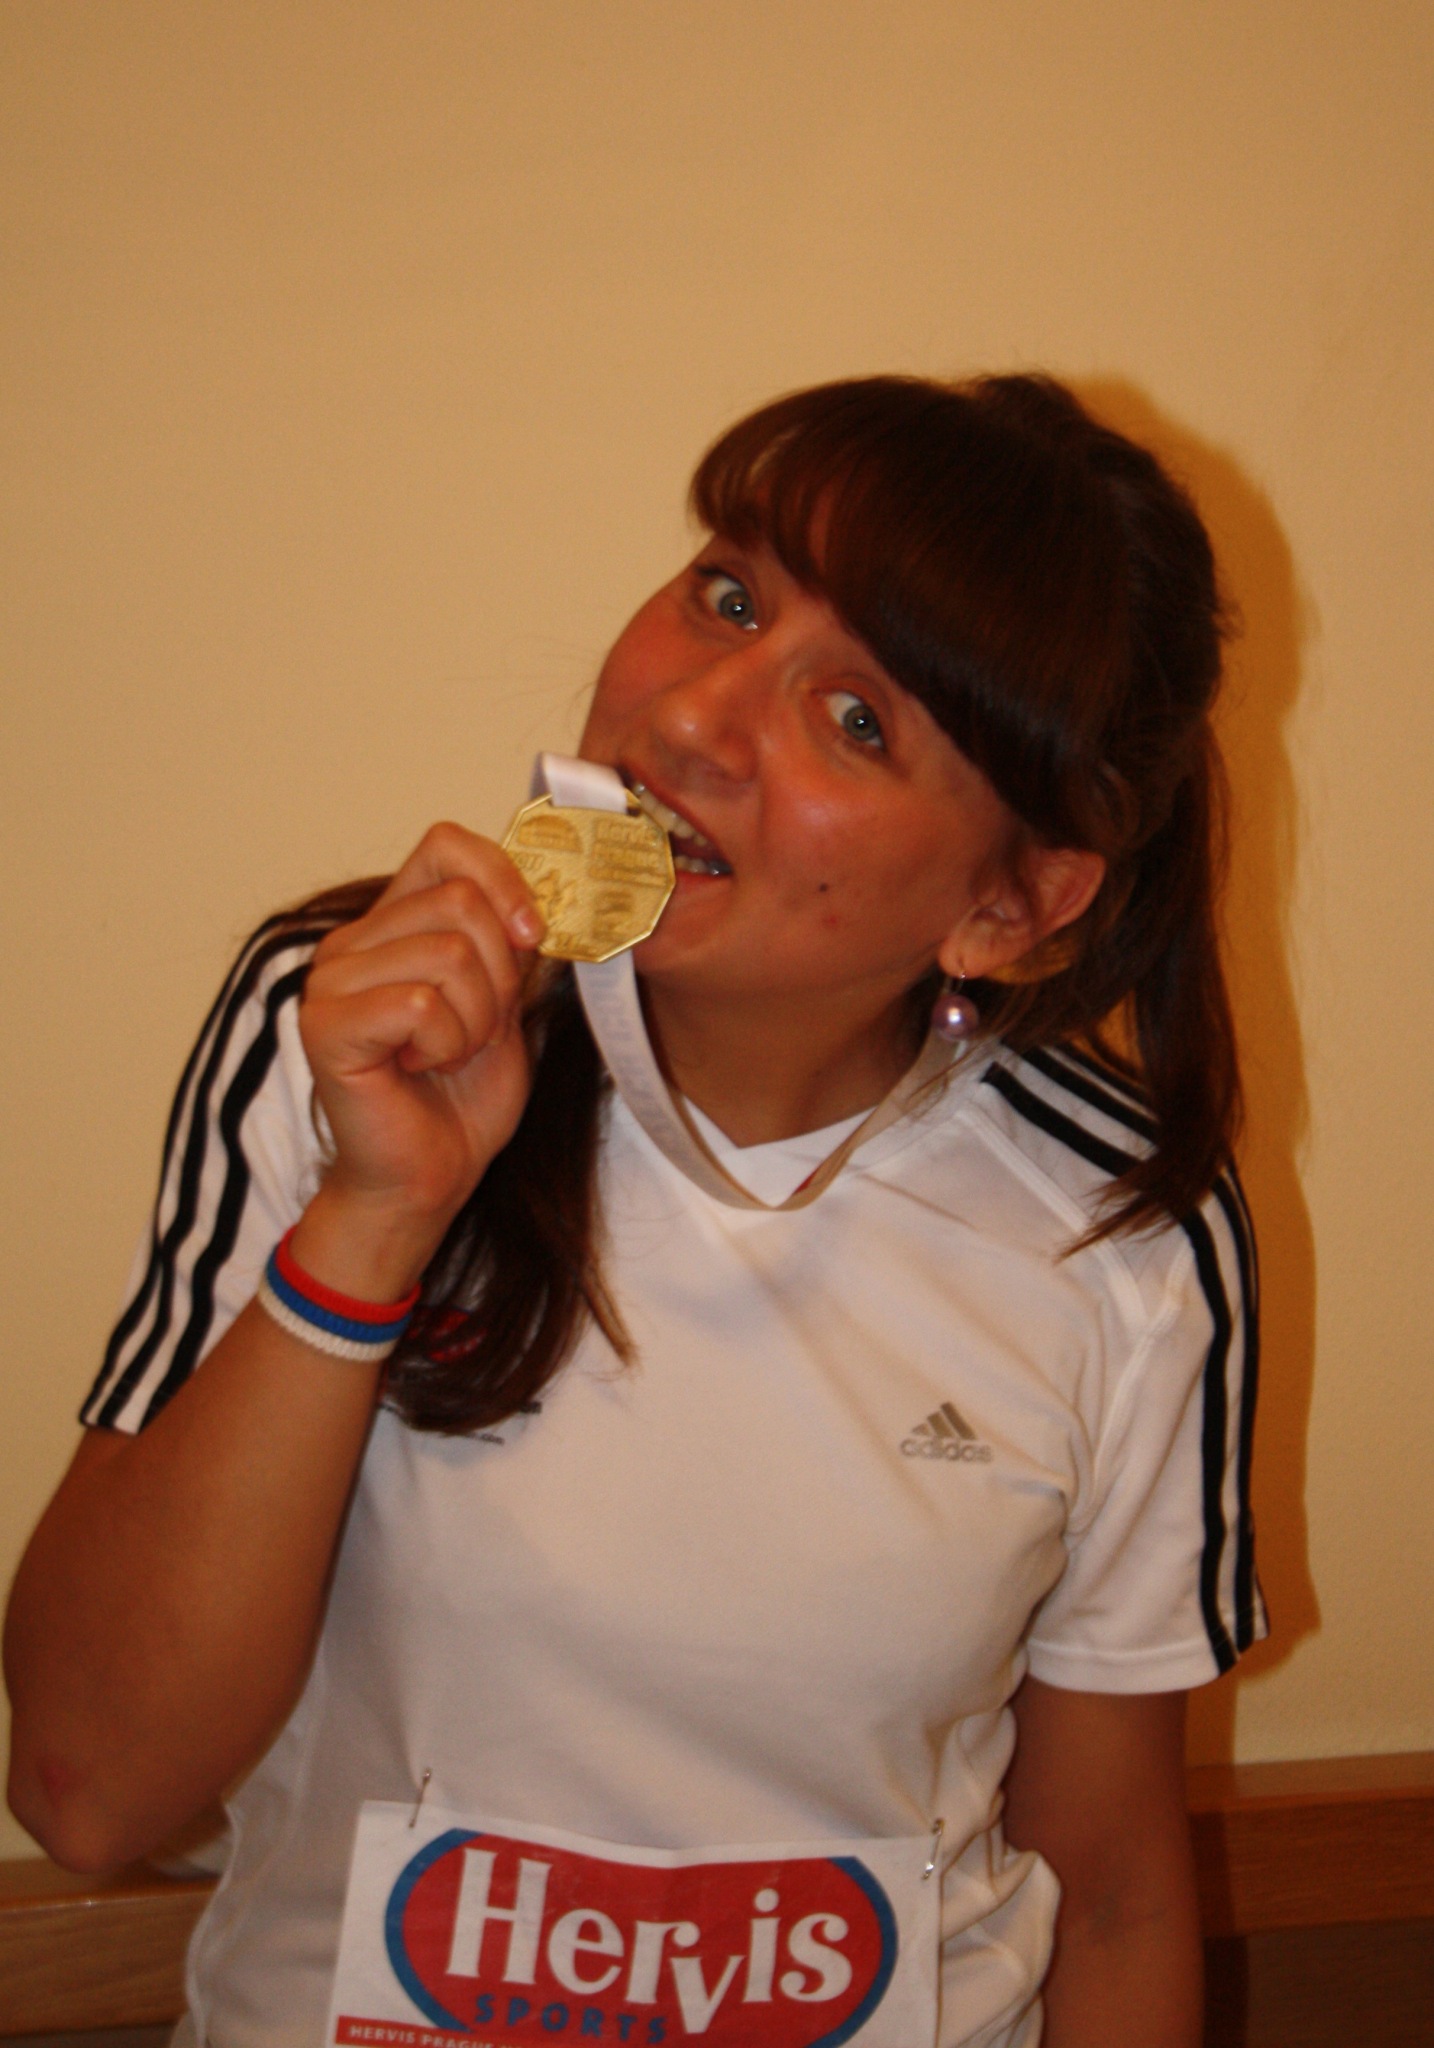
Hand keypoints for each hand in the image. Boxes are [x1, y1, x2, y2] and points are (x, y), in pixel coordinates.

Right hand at [296, 822, 545, 1287]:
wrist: (429, 1176)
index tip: (529, 937)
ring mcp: (331, 981)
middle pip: (461, 903)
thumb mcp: (507, 1003)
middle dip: (499, 975)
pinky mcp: (325, 1026)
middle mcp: (353, 941)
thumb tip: (547, 893)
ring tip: (448, 1053)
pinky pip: (420, 1005)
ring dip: (474, 1018)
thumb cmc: (461, 1097)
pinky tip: (421, 1068)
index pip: (447, 845)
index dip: (503, 880)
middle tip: (477, 1029)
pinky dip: (446, 1044)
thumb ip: (513, 944)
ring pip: (450, 954)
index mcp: (394, 922)